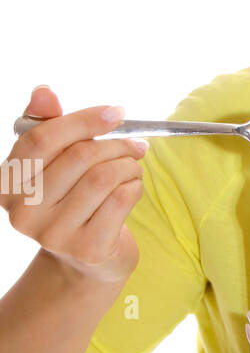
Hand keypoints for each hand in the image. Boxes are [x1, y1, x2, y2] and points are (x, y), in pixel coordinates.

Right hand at [2, 84, 146, 284]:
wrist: (87, 259)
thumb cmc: (70, 200)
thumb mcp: (53, 163)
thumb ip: (46, 126)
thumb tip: (43, 92)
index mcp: (8, 184)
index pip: (42, 138)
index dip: (82, 120)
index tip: (116, 113)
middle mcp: (23, 212)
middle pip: (77, 157)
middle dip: (114, 144)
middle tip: (134, 144)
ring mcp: (54, 234)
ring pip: (102, 178)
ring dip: (128, 165)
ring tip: (133, 165)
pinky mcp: (87, 249)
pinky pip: (120, 200)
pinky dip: (135, 186)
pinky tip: (133, 186)